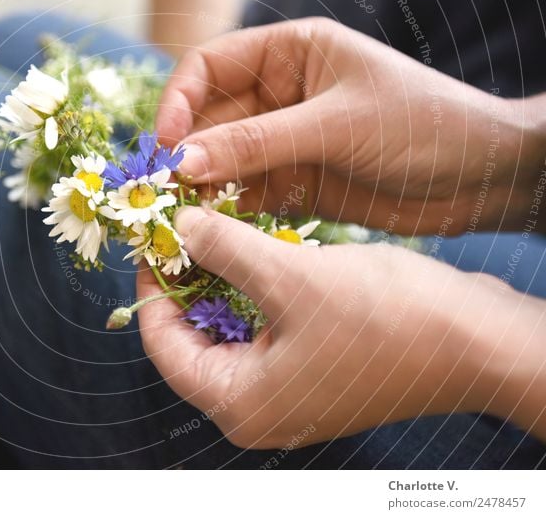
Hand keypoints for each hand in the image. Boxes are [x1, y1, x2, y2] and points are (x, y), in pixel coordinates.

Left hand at [137, 206, 545, 447]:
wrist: (483, 342)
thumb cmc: (388, 318)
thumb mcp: (291, 275)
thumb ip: (225, 249)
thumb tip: (180, 226)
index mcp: (239, 403)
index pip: (162, 345)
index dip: (150, 287)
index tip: (152, 238)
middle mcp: (258, 407)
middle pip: (194, 338)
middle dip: (186, 280)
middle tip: (182, 227)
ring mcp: (289, 391)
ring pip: (231, 329)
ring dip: (221, 280)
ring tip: (213, 228)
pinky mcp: (316, 370)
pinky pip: (265, 329)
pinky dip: (255, 290)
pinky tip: (253, 249)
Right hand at [156, 17, 544, 233]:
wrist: (483, 178)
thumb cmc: (422, 125)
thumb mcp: (337, 125)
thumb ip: (259, 142)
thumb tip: (183, 159)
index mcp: (290, 53)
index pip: (210, 66)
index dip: (180, 100)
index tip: (165, 141)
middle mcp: (279, 94)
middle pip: (210, 119)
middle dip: (186, 152)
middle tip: (164, 191)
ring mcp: (285, 142)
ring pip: (223, 160)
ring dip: (201, 185)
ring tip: (183, 213)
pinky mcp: (296, 184)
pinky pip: (247, 194)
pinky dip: (228, 209)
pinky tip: (214, 226)